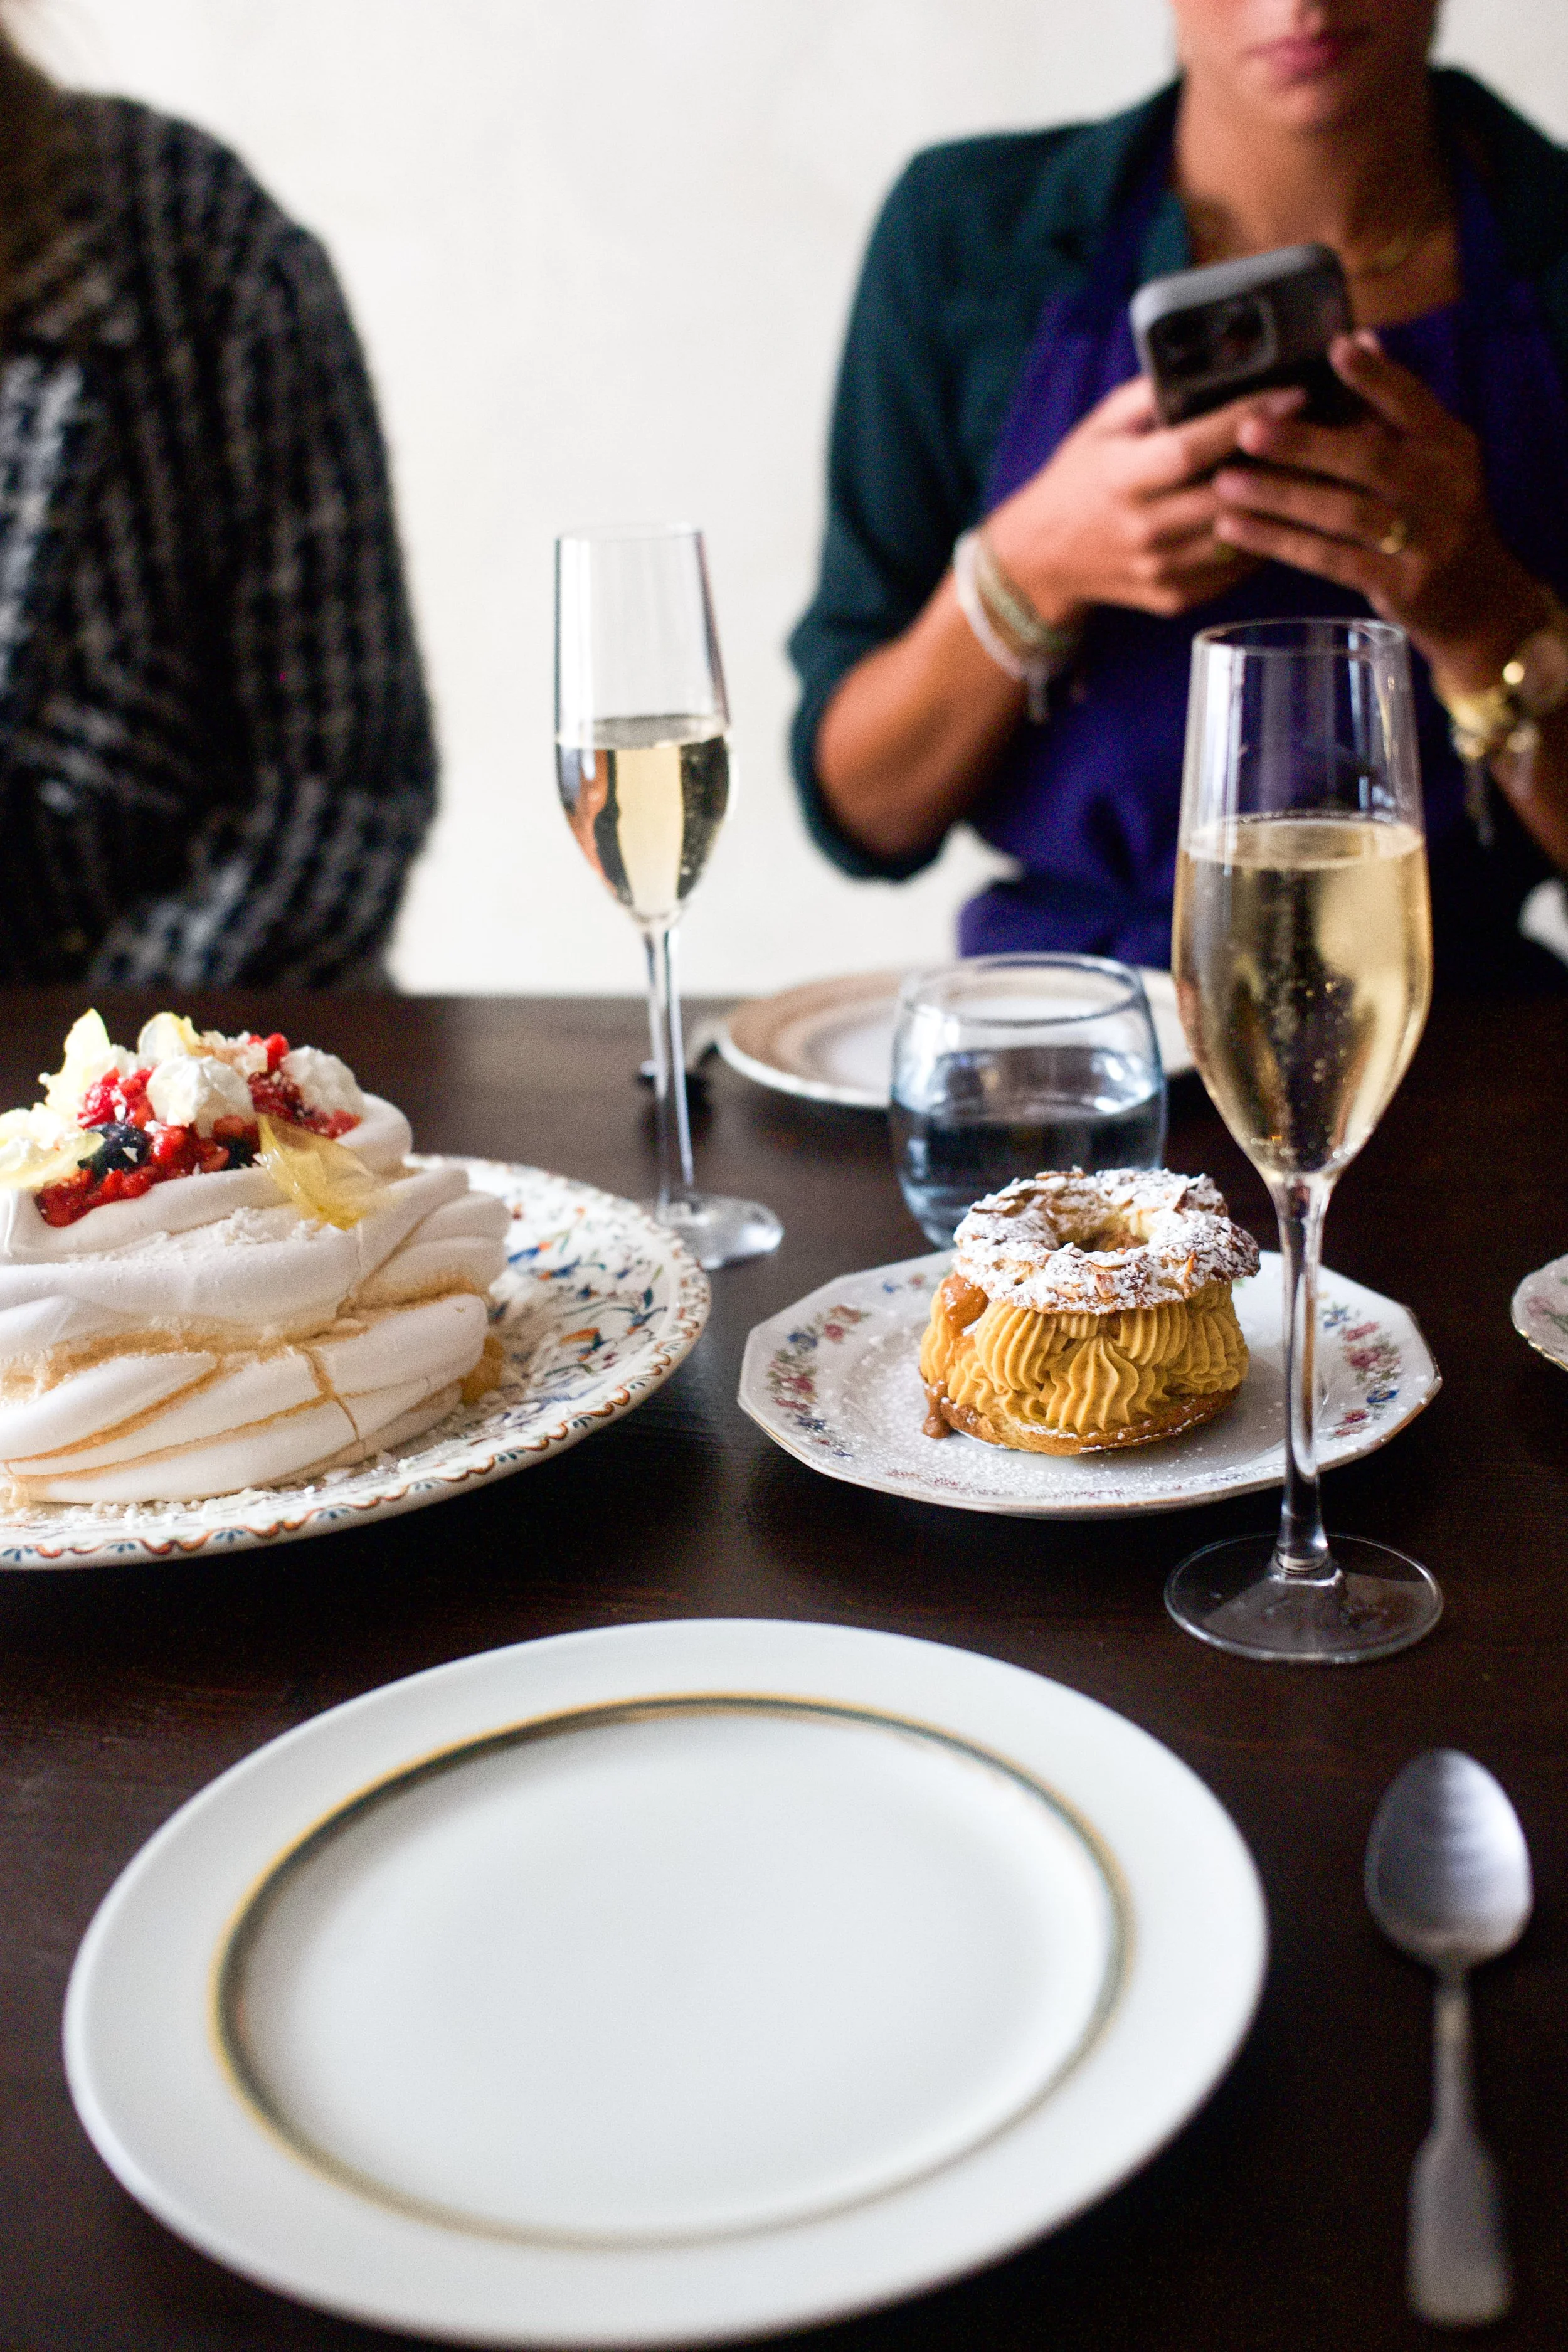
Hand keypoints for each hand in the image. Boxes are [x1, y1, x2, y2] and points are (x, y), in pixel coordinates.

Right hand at [985, 374, 1303, 624]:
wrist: (1041, 560)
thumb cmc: (1078, 480)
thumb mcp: (1101, 427)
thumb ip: (1153, 394)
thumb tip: (1215, 358)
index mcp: (1121, 478)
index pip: (1194, 448)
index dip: (1247, 419)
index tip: (1295, 390)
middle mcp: (1143, 530)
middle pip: (1231, 494)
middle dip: (1283, 460)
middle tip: (1327, 427)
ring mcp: (1161, 570)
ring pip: (1243, 535)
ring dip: (1284, 501)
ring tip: (1320, 466)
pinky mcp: (1175, 598)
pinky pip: (1236, 568)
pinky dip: (1264, 536)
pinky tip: (1286, 508)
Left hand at [1210, 333, 1546, 689]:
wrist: (1478, 602)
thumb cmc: (1437, 520)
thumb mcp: (1432, 461)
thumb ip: (1393, 409)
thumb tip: (1358, 339)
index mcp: (1451, 447)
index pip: (1413, 403)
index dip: (1376, 376)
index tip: (1336, 347)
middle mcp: (1445, 489)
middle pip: (1369, 458)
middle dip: (1304, 443)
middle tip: (1247, 429)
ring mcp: (1425, 540)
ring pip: (1344, 511)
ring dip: (1280, 495)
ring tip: (1226, 482)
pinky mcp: (1399, 584)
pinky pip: (1330, 559)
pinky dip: (1280, 542)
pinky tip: (1238, 529)